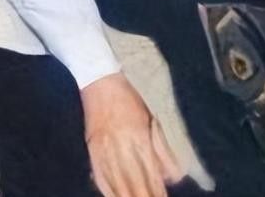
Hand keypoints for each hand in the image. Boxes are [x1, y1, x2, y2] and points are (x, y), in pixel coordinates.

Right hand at [81, 72, 184, 196]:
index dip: (157, 193)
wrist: (100, 80)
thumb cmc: (130, 97)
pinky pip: (99, 176)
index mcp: (140, 139)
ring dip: (126, 196)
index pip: (151, 176)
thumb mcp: (152, 119)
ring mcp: (104, 150)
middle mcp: (121, 148)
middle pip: (134, 184)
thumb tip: (172, 176)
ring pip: (116, 184)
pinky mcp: (92, 149)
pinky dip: (107, 190)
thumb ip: (162, 150)